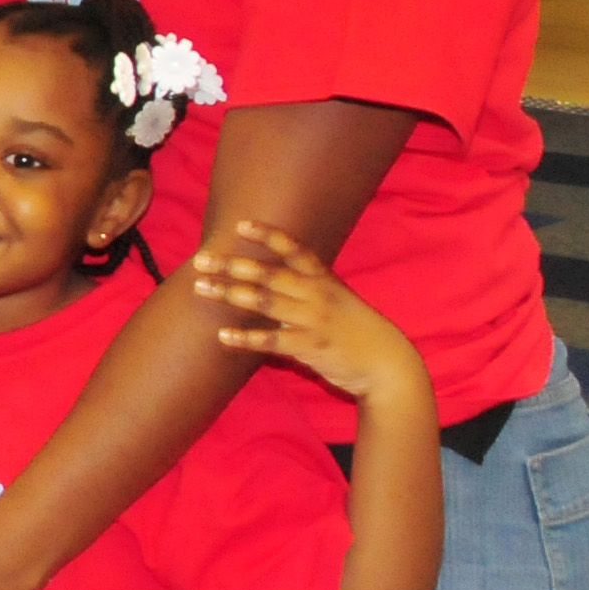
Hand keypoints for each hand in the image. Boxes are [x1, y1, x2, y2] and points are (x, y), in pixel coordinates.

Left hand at [191, 218, 420, 402]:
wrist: (387, 364)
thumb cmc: (355, 330)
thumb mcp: (336, 300)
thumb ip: (304, 290)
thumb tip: (267, 282)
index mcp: (324, 280)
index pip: (295, 251)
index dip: (269, 236)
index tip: (241, 225)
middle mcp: (318, 295)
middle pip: (270, 275)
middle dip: (234, 265)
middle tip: (201, 259)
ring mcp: (315, 320)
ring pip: (266, 302)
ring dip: (231, 294)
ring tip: (201, 287)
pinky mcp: (312, 347)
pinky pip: (273, 341)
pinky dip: (247, 338)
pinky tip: (223, 336)